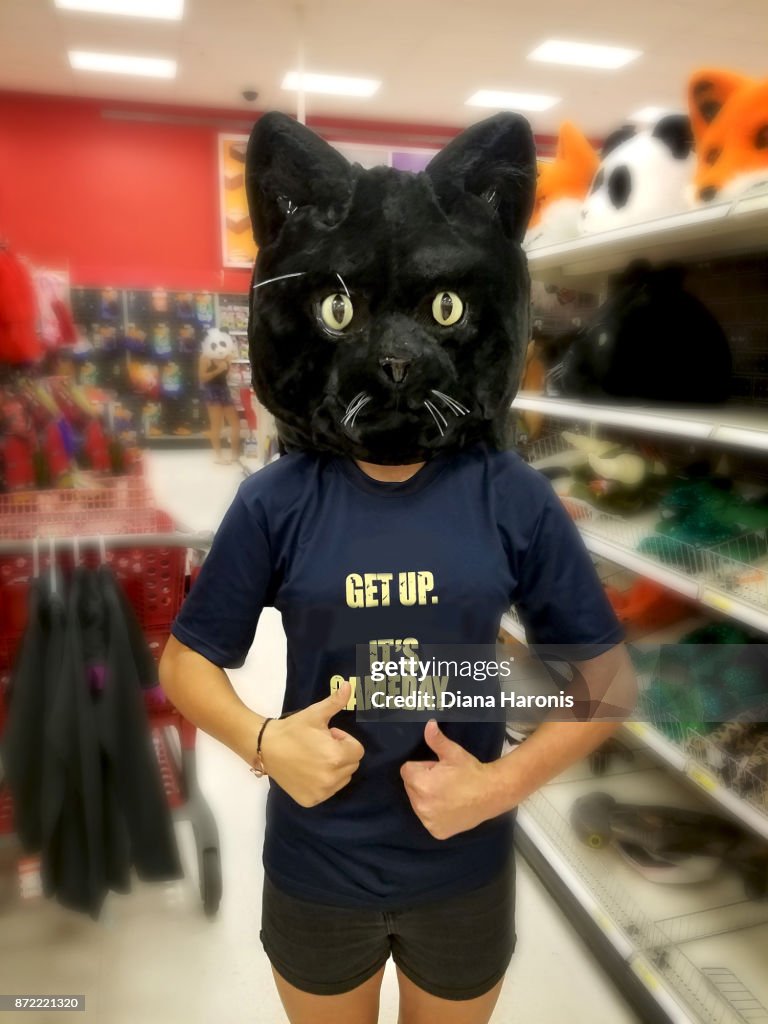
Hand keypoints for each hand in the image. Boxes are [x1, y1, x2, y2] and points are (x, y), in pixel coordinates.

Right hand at [259, 683, 363, 807]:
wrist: (265, 747)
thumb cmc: (292, 729)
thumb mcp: (315, 714)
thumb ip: (336, 702)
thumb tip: (349, 685)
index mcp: (336, 756)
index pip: (357, 750)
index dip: (344, 740)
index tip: (328, 735)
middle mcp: (331, 778)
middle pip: (351, 765)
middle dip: (340, 753)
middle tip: (320, 745)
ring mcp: (321, 792)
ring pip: (342, 779)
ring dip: (334, 768)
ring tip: (314, 758)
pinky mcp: (311, 800)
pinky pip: (328, 791)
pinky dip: (323, 782)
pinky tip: (308, 771)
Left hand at [400, 721, 503, 839]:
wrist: (492, 793)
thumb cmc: (471, 771)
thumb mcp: (453, 753)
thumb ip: (436, 740)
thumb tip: (428, 724)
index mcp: (421, 784)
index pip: (407, 770)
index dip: (422, 767)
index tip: (438, 769)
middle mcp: (421, 805)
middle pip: (410, 787)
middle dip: (422, 781)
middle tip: (444, 780)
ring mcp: (428, 821)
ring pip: (417, 803)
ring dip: (427, 797)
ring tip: (448, 794)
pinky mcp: (436, 832)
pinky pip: (427, 819)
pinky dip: (435, 814)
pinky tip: (449, 808)